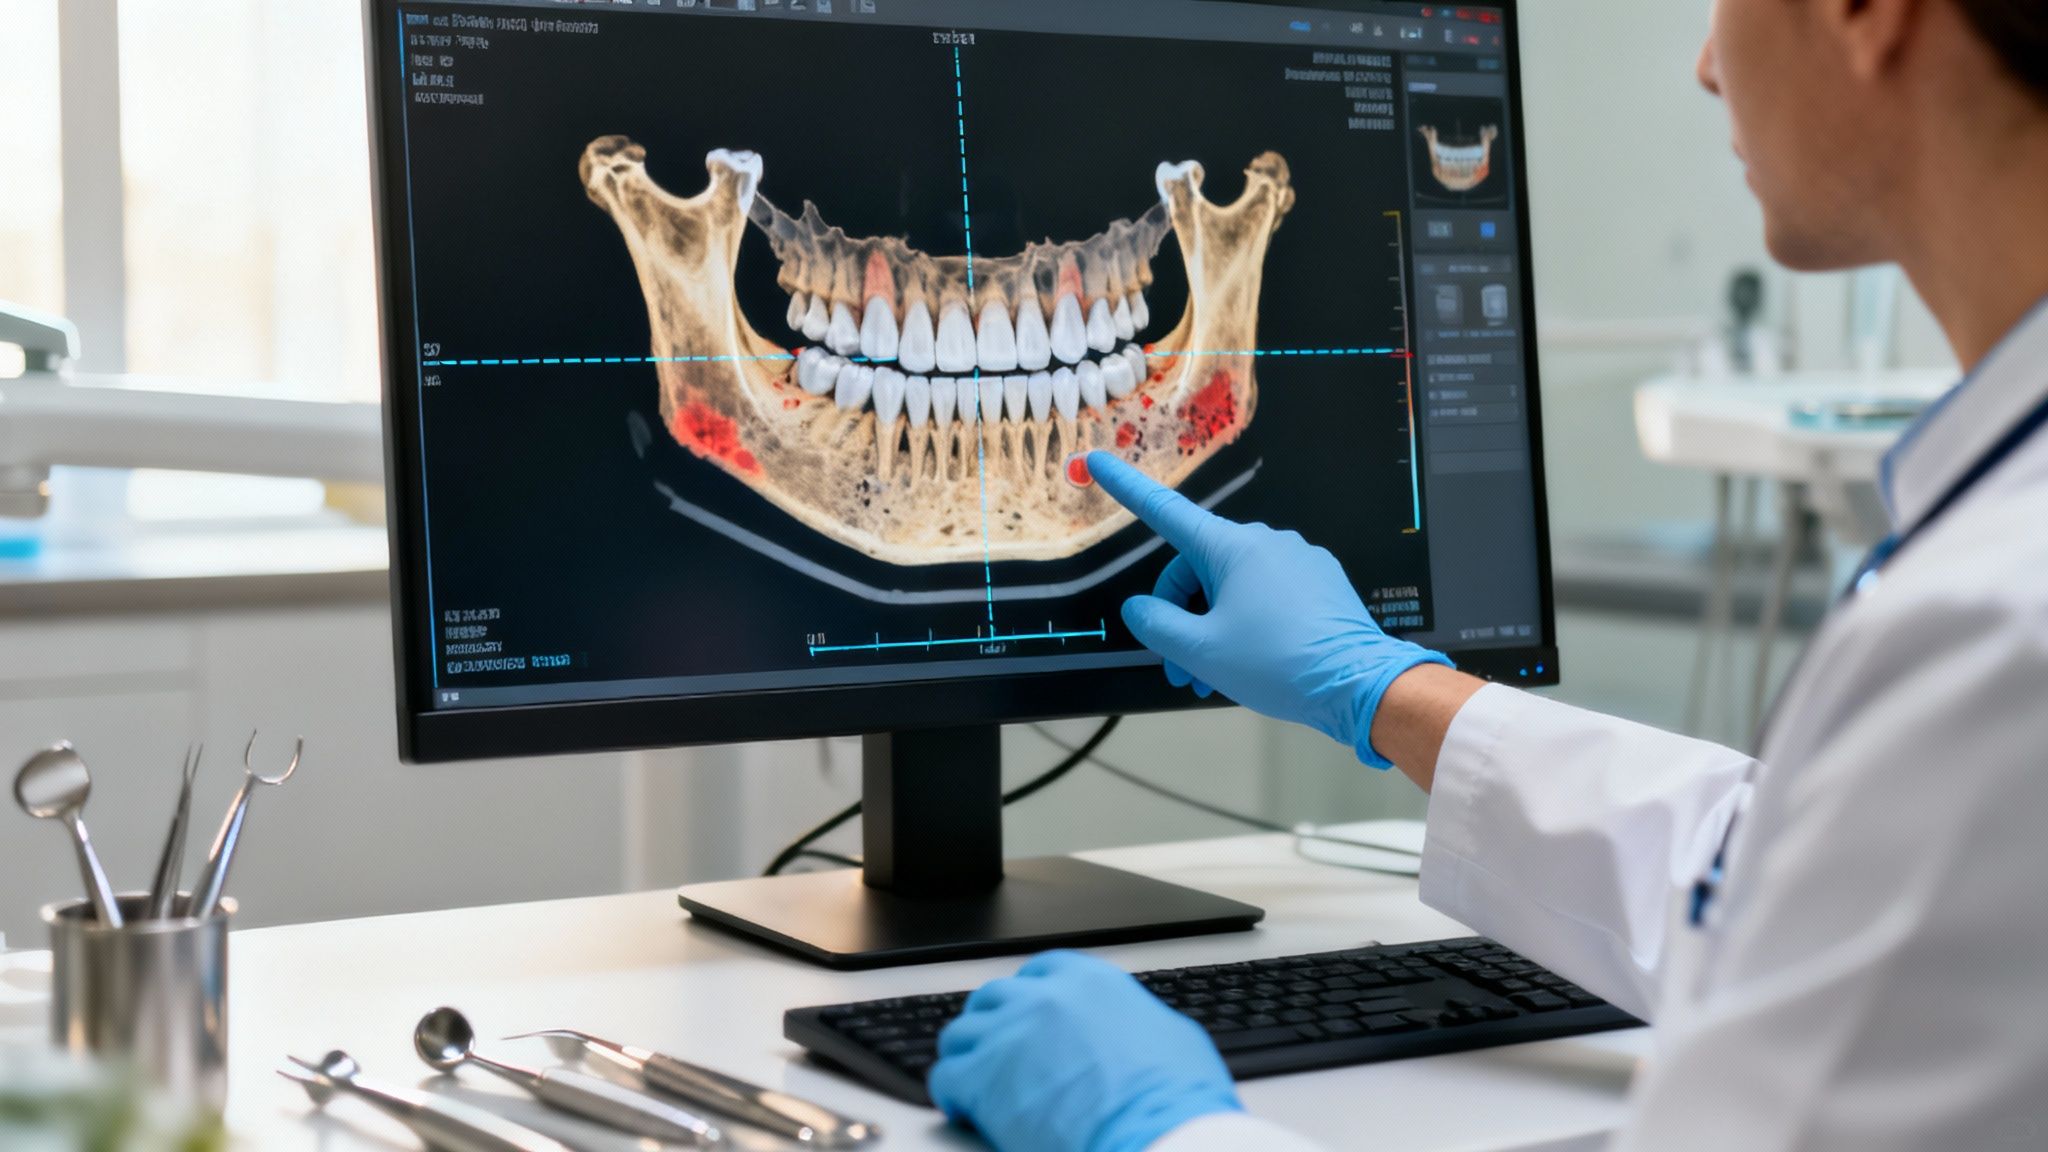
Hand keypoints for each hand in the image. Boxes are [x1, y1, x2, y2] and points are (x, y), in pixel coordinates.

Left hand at [929, 951, 1240, 1151]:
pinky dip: (949, 1090)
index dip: (1029, 993)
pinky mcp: (983, 1078)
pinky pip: (945, 1075)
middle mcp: (1042, 998)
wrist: (1155, 1133)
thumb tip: (1134, 1031)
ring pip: (961, 1032)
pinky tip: (960, 1104)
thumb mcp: (1170, 1035)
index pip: (1040, 971)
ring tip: (969, 1073)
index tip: (1025, 1010)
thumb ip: (1136, 1020)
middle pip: (995, 997)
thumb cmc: (1173, 1096)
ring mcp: (1008, 1035)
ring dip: (965, 1052)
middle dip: (992, 1020)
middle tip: (994, 1045)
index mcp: (1088, 982)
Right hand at [1088, 452, 1452, 768]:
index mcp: (1231, 547)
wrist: (1359, 685)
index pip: (1164, 511)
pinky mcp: (1321, 583)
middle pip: (1198, 568)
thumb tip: (1140, 609)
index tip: (1095, 462)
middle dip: (1180, 615)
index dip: (1125, 487)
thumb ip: (1157, 625)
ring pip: (1233, 586)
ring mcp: (1298, 560)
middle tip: (1179, 668)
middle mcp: (1266, 542)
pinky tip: (1251, 663)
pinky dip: (1247, 624)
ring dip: (1213, 627)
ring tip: (1212, 679)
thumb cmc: (1278, 663)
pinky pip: (1268, 594)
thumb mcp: (1201, 651)